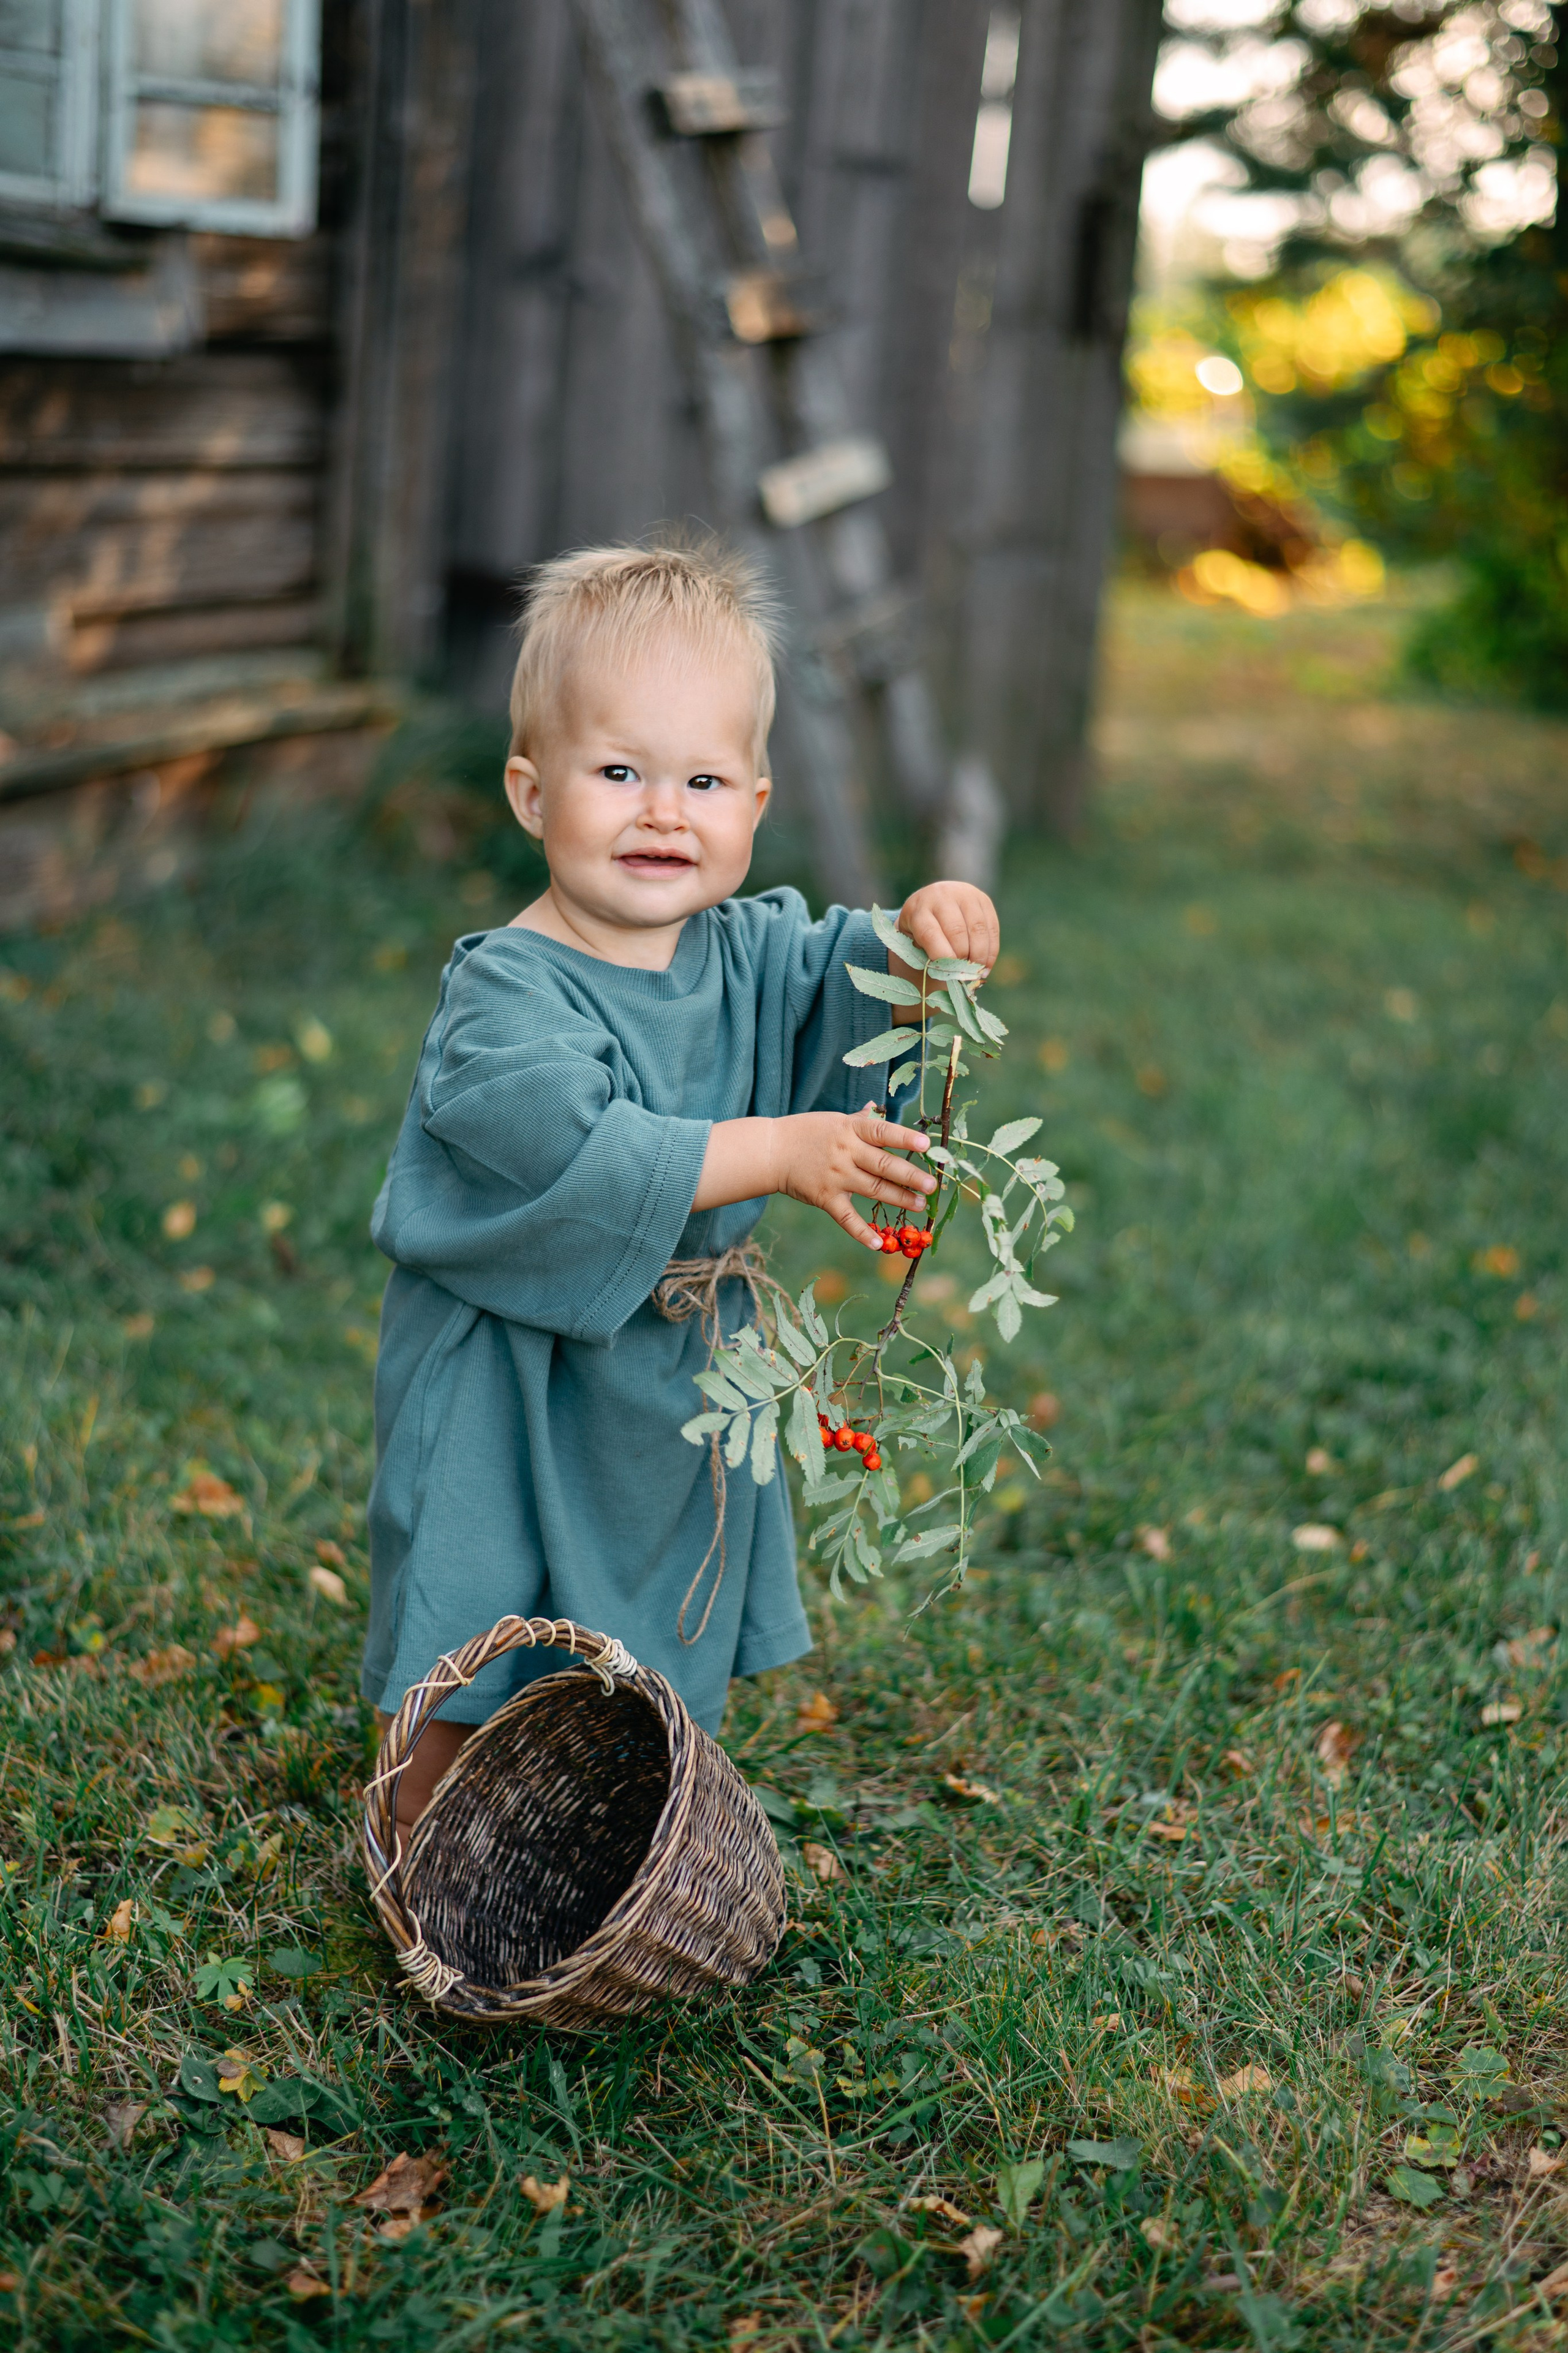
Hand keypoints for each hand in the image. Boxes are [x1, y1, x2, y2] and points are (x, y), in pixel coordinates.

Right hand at [773, 1103, 934, 1250]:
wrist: (770, 1151)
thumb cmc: (805, 1133)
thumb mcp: (833, 1120)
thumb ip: (858, 1120)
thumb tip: (876, 1108)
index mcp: (850, 1130)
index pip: (882, 1132)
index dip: (905, 1138)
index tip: (927, 1145)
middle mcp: (845, 1152)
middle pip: (884, 1164)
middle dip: (911, 1176)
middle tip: (932, 1186)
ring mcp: (836, 1176)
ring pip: (873, 1189)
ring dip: (899, 1199)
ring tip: (921, 1206)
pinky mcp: (824, 1198)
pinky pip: (847, 1218)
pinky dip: (863, 1233)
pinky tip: (879, 1244)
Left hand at [894, 880, 998, 977]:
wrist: (935, 898)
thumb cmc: (922, 927)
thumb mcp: (913, 938)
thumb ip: (924, 954)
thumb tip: (947, 974)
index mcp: (919, 908)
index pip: (930, 933)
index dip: (941, 956)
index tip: (949, 974)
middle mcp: (942, 896)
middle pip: (957, 931)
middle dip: (961, 957)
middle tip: (963, 976)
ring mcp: (965, 895)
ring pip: (977, 929)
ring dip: (979, 956)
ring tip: (976, 973)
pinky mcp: (984, 900)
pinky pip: (992, 928)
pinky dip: (991, 951)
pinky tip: (986, 966)